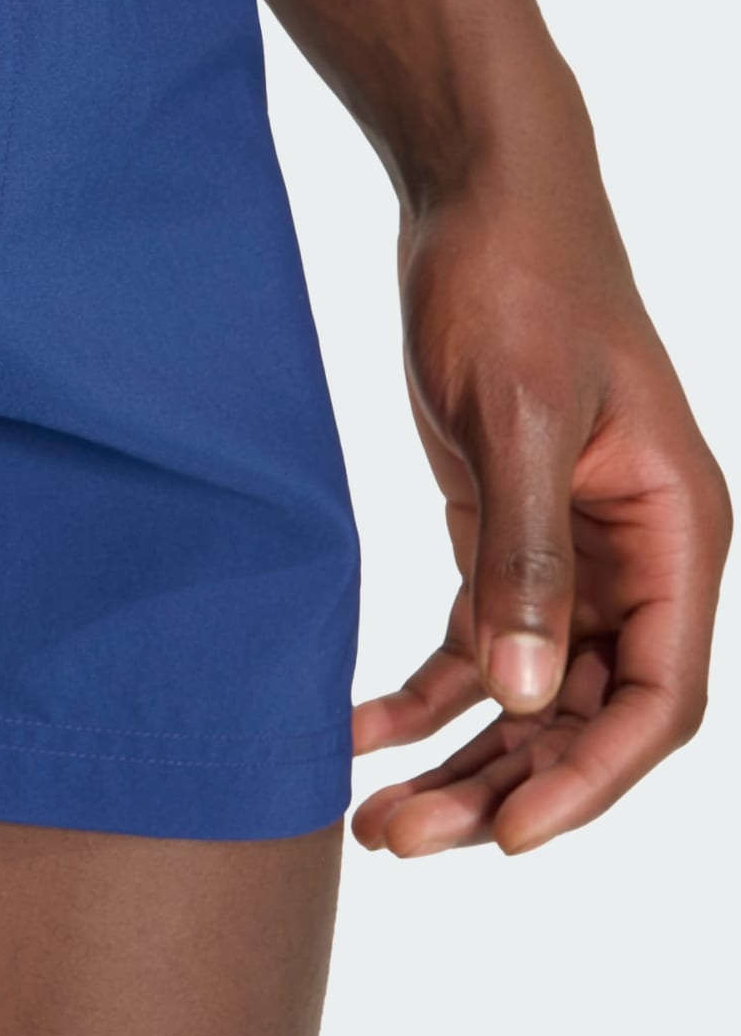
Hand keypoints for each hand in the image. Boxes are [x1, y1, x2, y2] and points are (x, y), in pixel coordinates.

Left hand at [350, 161, 728, 853]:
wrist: (476, 197)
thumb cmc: (519, 281)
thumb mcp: (523, 415)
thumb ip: (524, 555)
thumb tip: (524, 694)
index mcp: (677, 533)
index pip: (658, 696)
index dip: (591, 777)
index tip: (511, 835)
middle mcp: (635, 556)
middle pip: (584, 713)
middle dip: (502, 783)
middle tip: (401, 839)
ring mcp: (568, 549)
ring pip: (525, 690)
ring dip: (459, 756)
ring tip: (374, 819)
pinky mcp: (503, 529)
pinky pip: (471, 637)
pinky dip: (421, 689)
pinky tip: (358, 729)